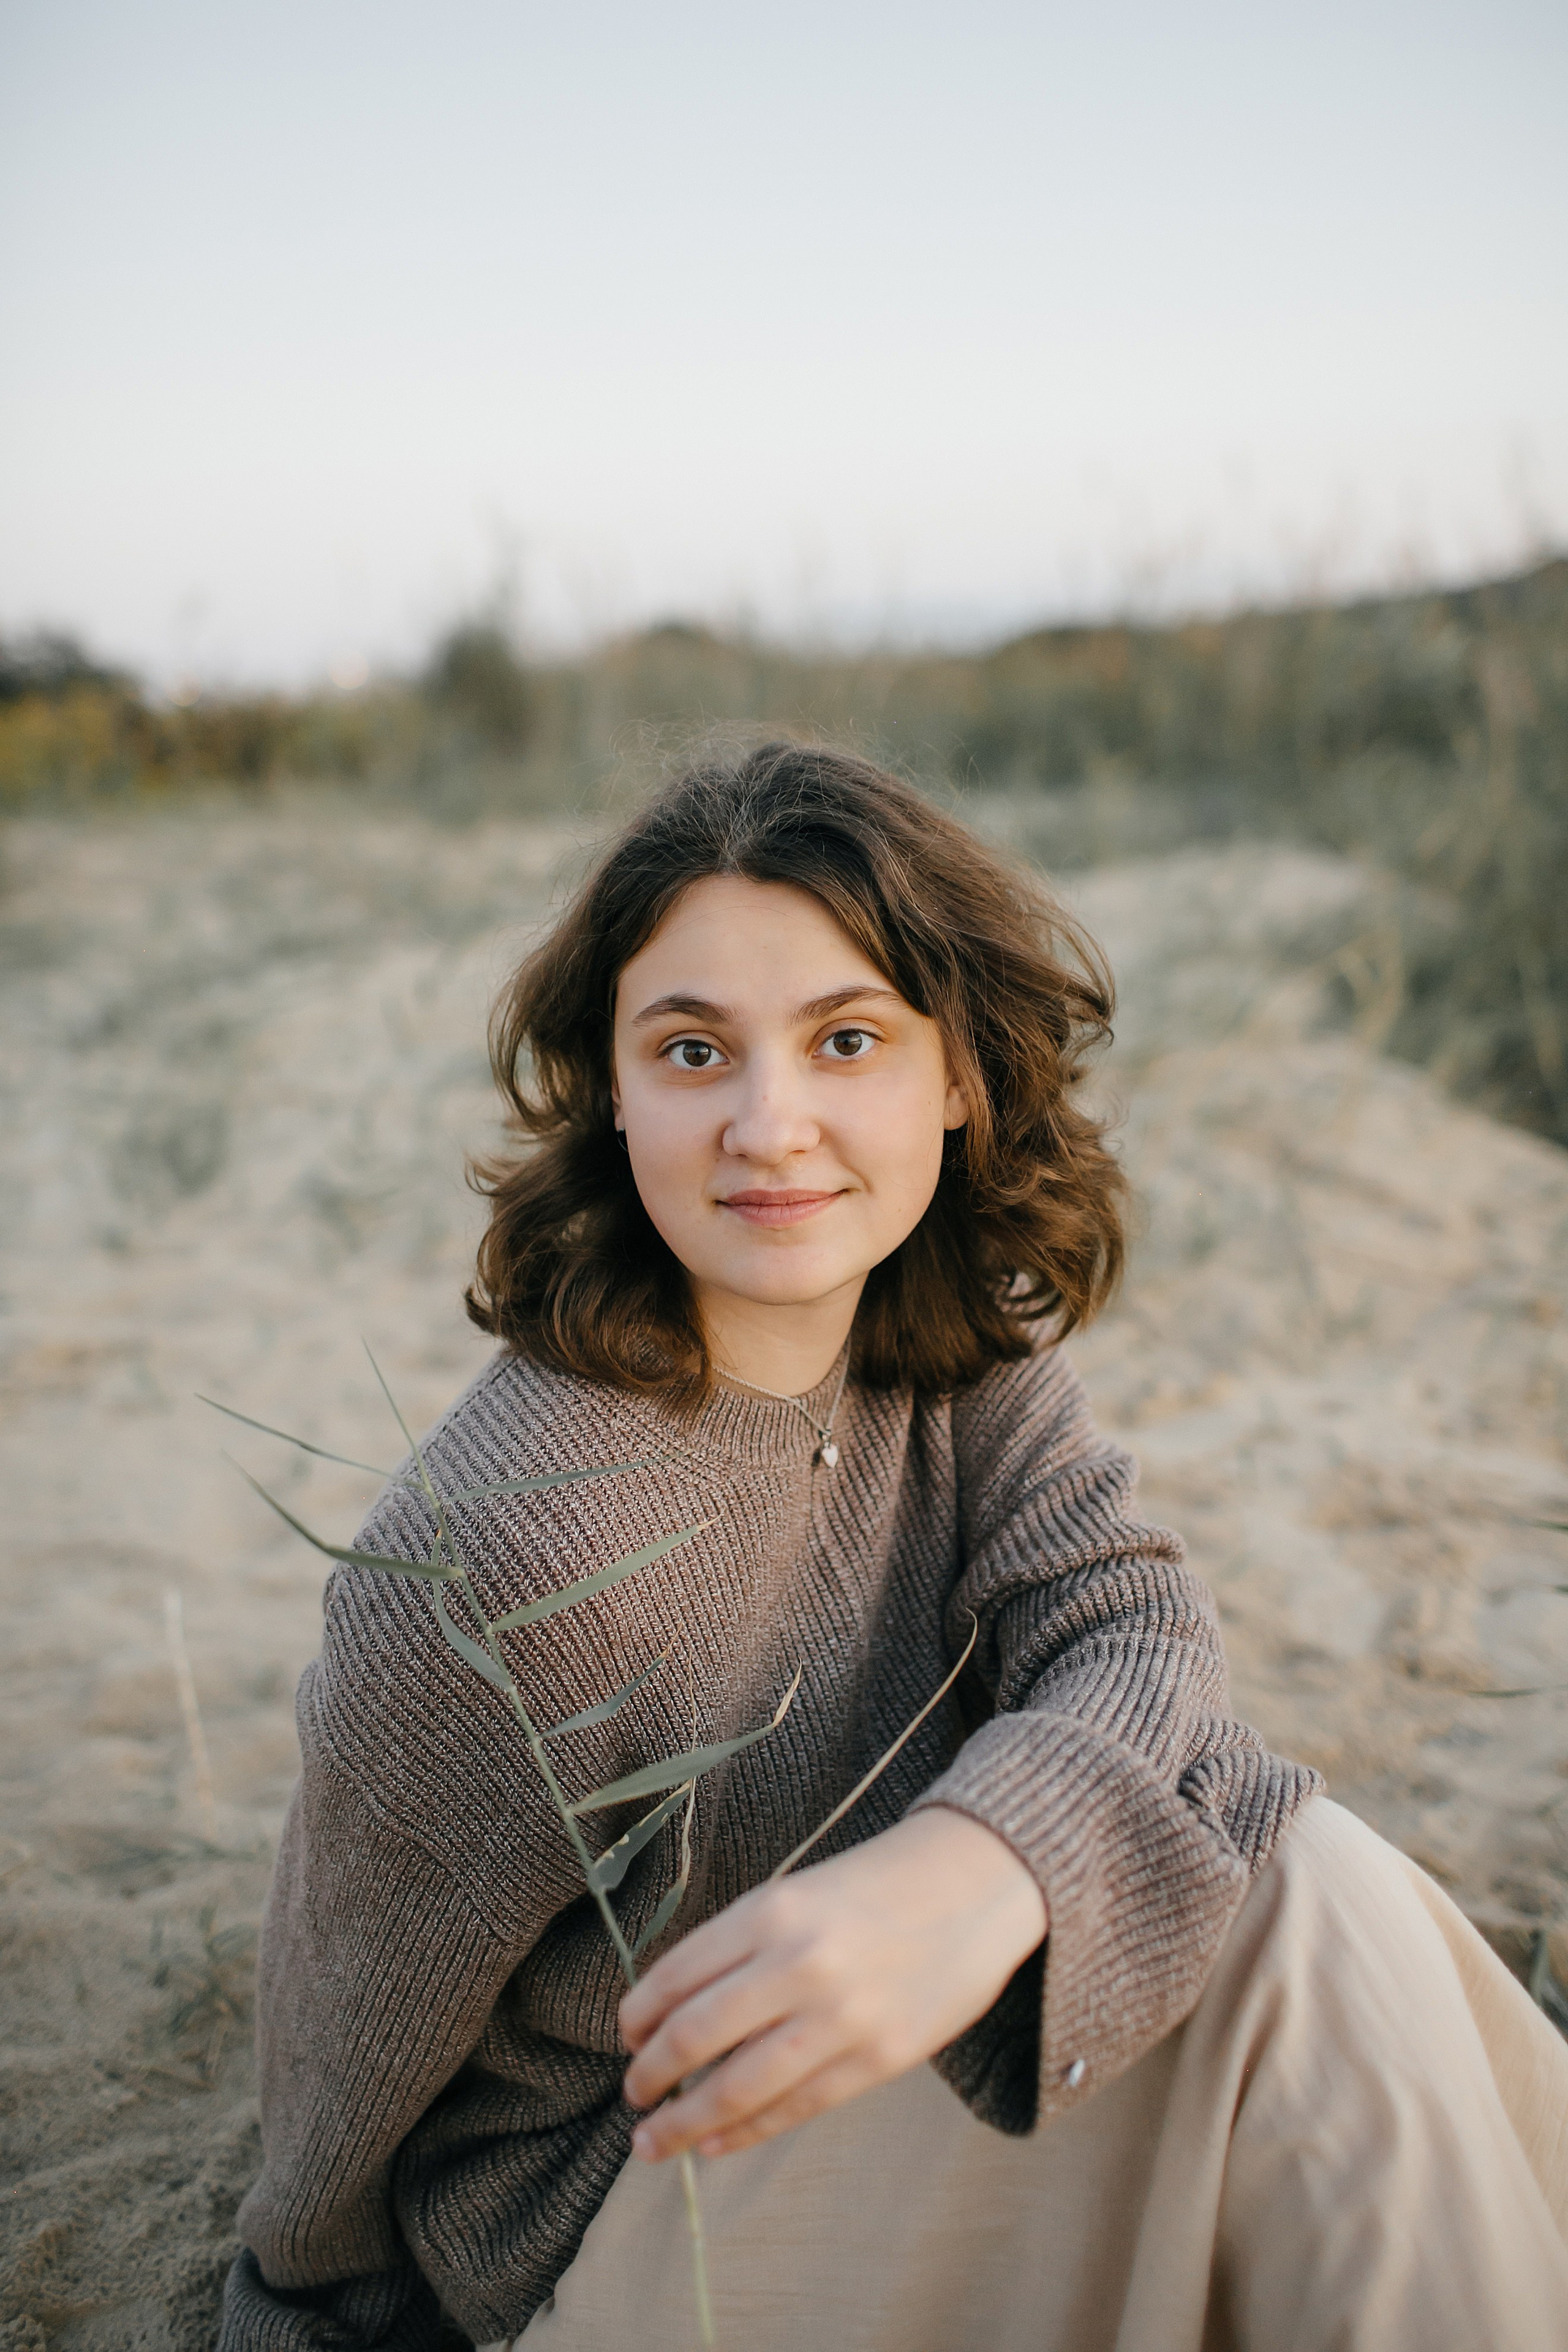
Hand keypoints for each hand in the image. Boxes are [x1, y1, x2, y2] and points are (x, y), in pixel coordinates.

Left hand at [619, 1807, 1047, 2161]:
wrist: (976, 1883)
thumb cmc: (877, 1885)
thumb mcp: (798, 1893)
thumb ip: (742, 1946)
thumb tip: (674, 2012)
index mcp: (772, 1911)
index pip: (678, 1976)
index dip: (638, 2016)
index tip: (627, 2037)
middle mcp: (799, 1964)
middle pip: (695, 2036)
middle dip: (650, 2075)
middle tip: (633, 2094)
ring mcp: (841, 2018)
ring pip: (737, 2087)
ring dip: (682, 2121)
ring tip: (653, 2139)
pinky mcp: (878, 2059)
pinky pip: (794, 2108)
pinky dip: (743, 2132)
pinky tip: (714, 2142)